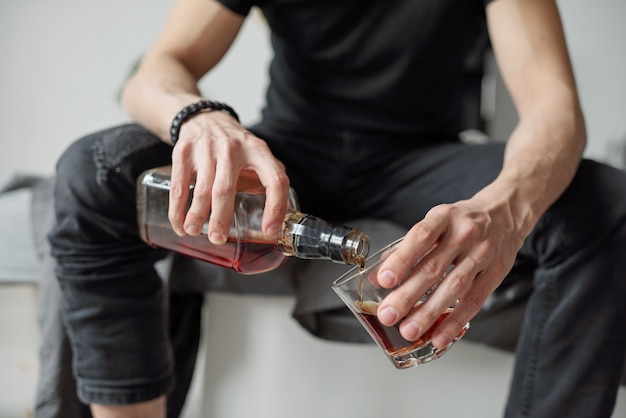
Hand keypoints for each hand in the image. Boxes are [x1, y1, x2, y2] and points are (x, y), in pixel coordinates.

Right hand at [168, 110, 289, 242]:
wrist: (205, 118)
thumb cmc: (236, 146)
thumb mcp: (258, 154)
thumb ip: (271, 179)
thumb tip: (283, 217)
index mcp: (259, 151)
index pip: (275, 180)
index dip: (275, 207)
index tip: (268, 230)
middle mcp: (233, 148)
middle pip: (226, 189)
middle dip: (221, 218)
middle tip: (219, 238)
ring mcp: (206, 148)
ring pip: (202, 189)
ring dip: (196, 216)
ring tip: (195, 232)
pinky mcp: (184, 151)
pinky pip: (179, 185)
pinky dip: (177, 208)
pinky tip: (180, 224)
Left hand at [375, 195, 525, 349]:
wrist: (505, 213)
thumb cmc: (460, 222)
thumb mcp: (434, 224)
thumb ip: (406, 249)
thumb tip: (377, 277)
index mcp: (443, 217)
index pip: (420, 237)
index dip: (401, 260)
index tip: (384, 280)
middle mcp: (464, 233)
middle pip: (433, 267)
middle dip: (408, 294)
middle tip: (388, 315)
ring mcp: (482, 253)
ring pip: (454, 286)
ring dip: (429, 312)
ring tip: (409, 330)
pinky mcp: (496, 272)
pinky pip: (475, 300)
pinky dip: (455, 321)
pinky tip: (439, 336)